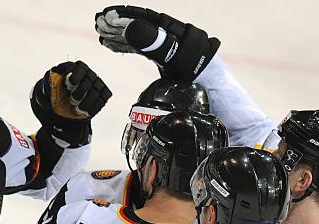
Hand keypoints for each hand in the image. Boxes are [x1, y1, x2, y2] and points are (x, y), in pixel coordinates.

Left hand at [31, 61, 110, 145]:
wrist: (65, 105)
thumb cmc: (56, 92)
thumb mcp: (49, 86)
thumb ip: (49, 80)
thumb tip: (52, 72)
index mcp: (77, 68)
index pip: (80, 67)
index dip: (77, 74)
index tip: (72, 82)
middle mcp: (90, 74)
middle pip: (89, 81)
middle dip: (81, 92)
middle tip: (72, 100)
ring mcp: (98, 84)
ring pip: (96, 92)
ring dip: (87, 102)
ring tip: (78, 109)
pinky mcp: (103, 94)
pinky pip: (103, 100)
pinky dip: (95, 107)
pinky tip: (86, 112)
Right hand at [95, 5, 219, 82]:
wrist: (220, 112)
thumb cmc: (205, 89)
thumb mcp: (179, 66)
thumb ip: (158, 46)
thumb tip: (131, 27)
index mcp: (182, 35)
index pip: (150, 20)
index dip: (128, 16)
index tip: (108, 16)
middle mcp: (177, 41)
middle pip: (144, 28)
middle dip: (119, 25)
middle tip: (98, 24)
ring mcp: (172, 53)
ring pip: (142, 40)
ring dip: (120, 37)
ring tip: (101, 35)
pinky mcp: (168, 67)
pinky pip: (145, 52)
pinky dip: (128, 48)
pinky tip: (113, 47)